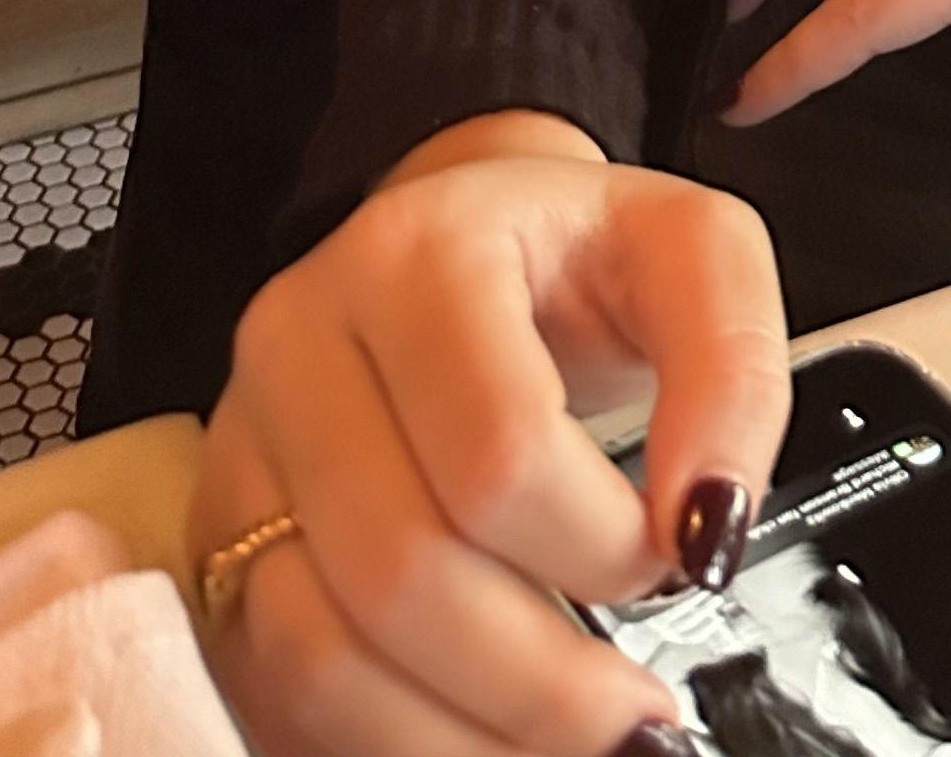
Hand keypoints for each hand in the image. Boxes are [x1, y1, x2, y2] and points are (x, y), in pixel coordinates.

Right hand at [192, 111, 785, 756]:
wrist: (471, 243)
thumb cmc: (577, 256)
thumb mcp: (695, 254)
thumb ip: (732, 371)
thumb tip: (710, 523)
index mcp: (416, 255)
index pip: (497, 452)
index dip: (601, 545)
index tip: (679, 561)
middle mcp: (299, 344)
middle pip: (399, 568)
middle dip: (539, 679)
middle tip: (636, 714)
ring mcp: (243, 448)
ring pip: (316, 650)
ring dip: (459, 736)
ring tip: (572, 740)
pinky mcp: (218, 541)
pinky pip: (273, 685)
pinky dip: (385, 743)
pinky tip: (481, 739)